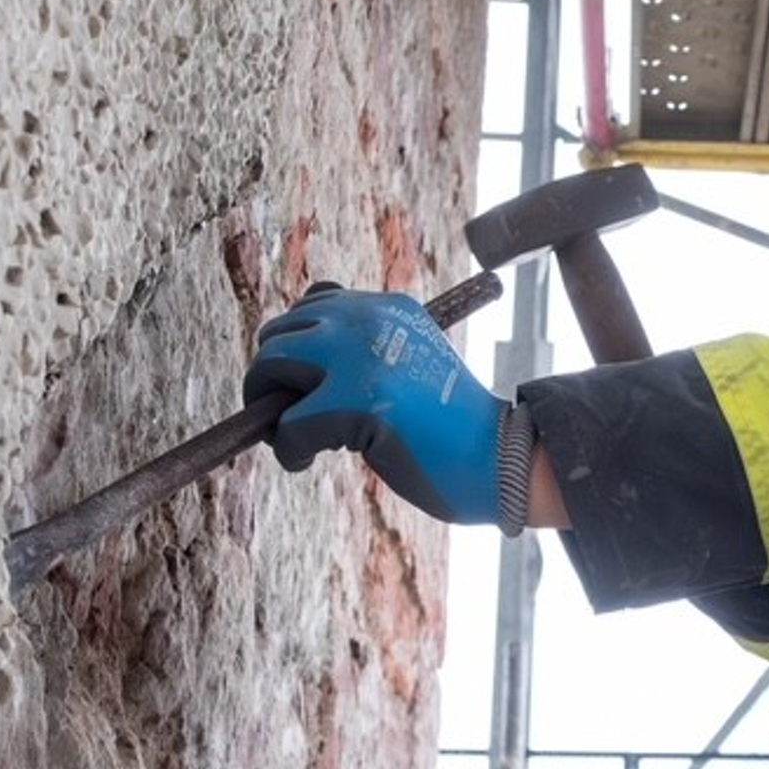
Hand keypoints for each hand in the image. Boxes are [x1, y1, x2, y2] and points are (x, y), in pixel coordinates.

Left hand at [244, 287, 506, 523]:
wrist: (498, 458)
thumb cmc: (451, 423)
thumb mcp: (410, 362)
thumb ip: (363, 345)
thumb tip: (289, 346)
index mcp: (387, 307)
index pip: (311, 308)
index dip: (296, 350)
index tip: (306, 386)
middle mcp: (371, 321)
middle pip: (279, 334)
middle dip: (270, 377)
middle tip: (288, 417)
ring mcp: (362, 359)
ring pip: (270, 365)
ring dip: (270, 408)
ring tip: (292, 438)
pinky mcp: (357, 403)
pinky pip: (289, 425)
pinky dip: (289, 450)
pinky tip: (306, 461)